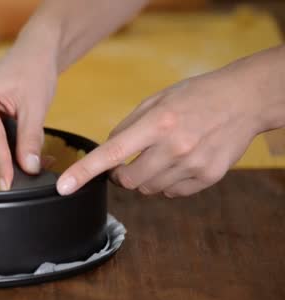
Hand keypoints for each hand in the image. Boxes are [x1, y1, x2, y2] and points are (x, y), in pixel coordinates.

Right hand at [0, 47, 58, 189]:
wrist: (30, 57)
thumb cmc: (33, 73)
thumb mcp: (36, 106)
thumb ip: (31, 138)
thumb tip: (29, 167)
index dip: (3, 165)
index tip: (9, 186)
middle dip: (11, 162)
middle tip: (41, 163)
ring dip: (9, 159)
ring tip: (36, 152)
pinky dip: (4, 153)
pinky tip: (23, 148)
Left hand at [57, 51, 282, 196]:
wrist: (244, 100)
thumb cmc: (195, 96)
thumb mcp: (156, 100)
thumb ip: (128, 127)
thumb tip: (106, 152)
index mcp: (157, 123)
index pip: (111, 154)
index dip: (84, 172)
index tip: (64, 187)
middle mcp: (174, 147)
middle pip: (128, 181)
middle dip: (120, 175)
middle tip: (129, 160)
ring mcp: (193, 165)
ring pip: (149, 189)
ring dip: (145, 178)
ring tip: (161, 155)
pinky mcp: (208, 178)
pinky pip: (172, 193)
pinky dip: (167, 183)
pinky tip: (179, 162)